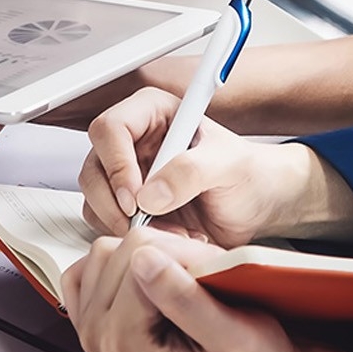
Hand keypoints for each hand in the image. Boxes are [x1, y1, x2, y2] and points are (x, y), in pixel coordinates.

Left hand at [60, 228, 294, 351]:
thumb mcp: (235, 337)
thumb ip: (188, 301)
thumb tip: (143, 258)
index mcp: (125, 339)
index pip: (140, 254)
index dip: (186, 251)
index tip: (214, 267)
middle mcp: (97, 334)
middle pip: (119, 250)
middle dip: (167, 251)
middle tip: (203, 274)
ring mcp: (88, 324)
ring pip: (103, 251)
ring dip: (143, 254)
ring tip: (180, 278)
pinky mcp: (87, 315)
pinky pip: (89, 266)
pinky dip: (117, 263)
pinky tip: (149, 279)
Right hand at [78, 87, 320, 246]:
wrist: (260, 206)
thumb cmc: (249, 174)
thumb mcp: (229, 165)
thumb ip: (190, 172)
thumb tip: (149, 195)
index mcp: (151, 113)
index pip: (109, 129)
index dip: (117, 164)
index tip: (136, 197)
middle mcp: (131, 141)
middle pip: (93, 167)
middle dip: (113, 202)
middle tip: (141, 223)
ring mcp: (124, 174)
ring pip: (93, 197)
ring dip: (123, 223)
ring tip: (170, 232)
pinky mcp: (124, 204)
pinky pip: (104, 221)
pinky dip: (128, 236)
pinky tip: (166, 237)